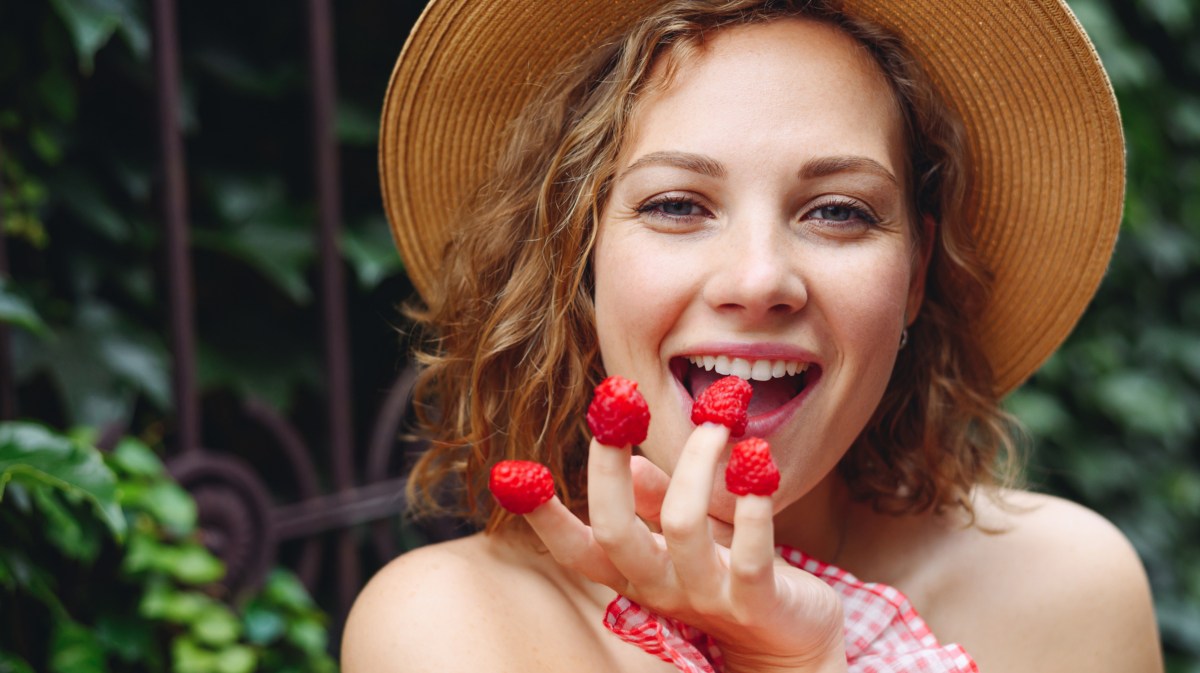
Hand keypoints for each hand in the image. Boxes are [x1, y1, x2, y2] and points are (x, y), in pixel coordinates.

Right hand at [523, 424, 847, 672]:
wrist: (791, 641)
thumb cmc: (732, 573)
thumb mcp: (687, 531)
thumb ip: (657, 498)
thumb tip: (625, 459)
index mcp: (634, 572)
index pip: (575, 549)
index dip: (543, 516)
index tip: (512, 474)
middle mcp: (660, 587)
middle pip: (614, 532)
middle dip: (607, 465)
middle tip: (619, 402)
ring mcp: (707, 597)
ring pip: (682, 526)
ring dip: (695, 462)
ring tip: (718, 423)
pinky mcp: (756, 603)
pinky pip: (752, 554)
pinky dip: (754, 506)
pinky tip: (759, 464)